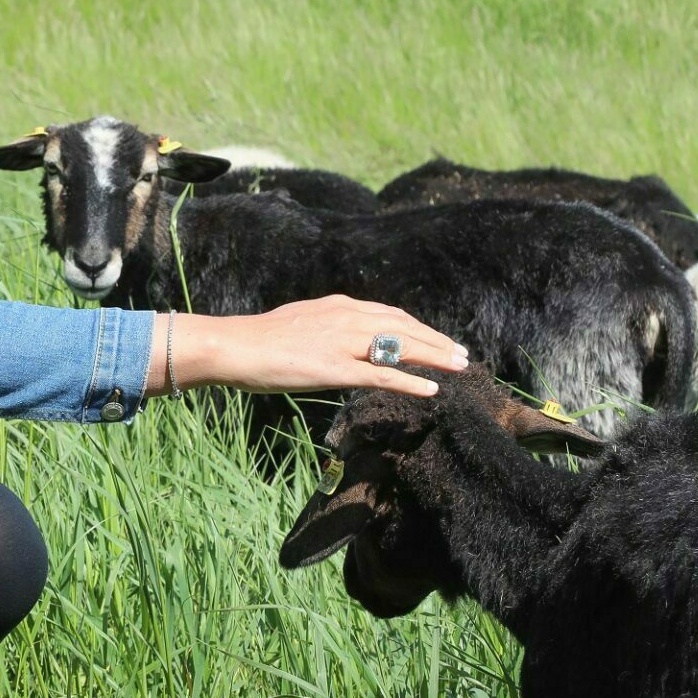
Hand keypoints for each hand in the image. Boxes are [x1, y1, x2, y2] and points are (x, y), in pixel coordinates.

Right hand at [160, 296, 468, 398]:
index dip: (420, 328)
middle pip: (404, 327)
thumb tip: (342, 343)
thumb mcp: (301, 325)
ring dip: (434, 357)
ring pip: (400, 347)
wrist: (234, 345)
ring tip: (458, 367)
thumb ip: (327, 330)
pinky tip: (431, 391)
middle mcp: (345, 317)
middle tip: (463, 355)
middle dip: (437, 340)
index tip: (440, 339)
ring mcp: (342, 342)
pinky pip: (381, 376)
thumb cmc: (259, 341)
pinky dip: (410, 382)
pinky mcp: (334, 367)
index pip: (390, 315)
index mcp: (338, 306)